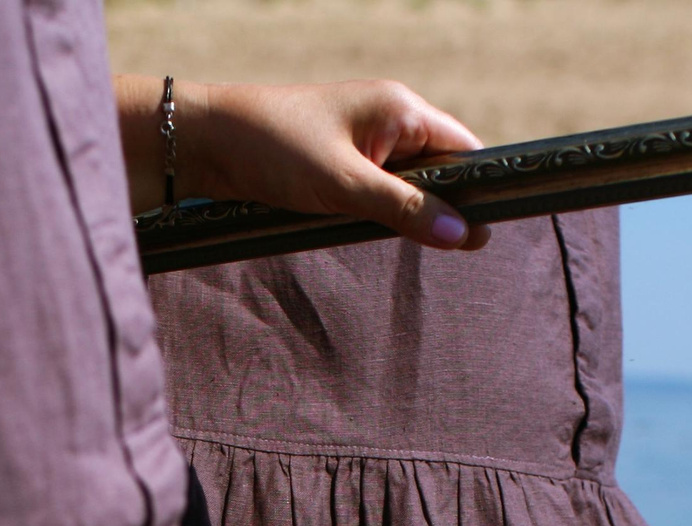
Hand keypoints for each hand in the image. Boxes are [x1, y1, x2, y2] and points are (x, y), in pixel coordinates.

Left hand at [117, 77, 490, 249]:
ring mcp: (364, 140)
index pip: (465, 148)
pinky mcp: (340, 162)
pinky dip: (382, 212)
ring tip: (412, 244)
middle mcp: (389, 117)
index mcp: (400, 108)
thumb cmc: (271, 149)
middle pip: (441, 168)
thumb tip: (464, 234)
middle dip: (444, 207)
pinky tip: (376, 231)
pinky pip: (379, 190)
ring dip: (410, 213)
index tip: (487, 231)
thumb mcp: (344, 186)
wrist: (203, 142)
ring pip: (409, 184)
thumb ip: (405, 209)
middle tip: (452, 250)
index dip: (480, 188)